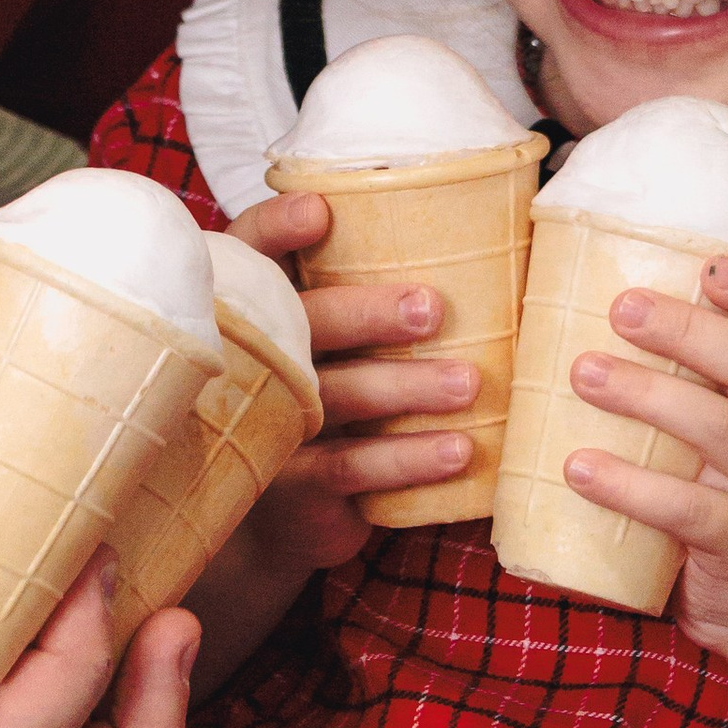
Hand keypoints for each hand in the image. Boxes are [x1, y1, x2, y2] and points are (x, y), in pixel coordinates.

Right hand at [153, 191, 471, 691]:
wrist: (274, 516)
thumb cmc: (319, 394)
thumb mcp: (320, 338)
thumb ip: (356, 287)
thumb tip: (479, 233)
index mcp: (252, 306)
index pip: (250, 253)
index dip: (277, 229)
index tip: (320, 211)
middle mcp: (249, 361)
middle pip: (300, 324)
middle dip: (366, 313)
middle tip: (432, 308)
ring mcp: (265, 425)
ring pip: (336, 397)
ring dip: (406, 388)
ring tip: (467, 383)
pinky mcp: (294, 486)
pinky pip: (352, 468)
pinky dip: (409, 458)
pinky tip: (459, 450)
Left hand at [558, 254, 727, 668]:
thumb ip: (714, 382)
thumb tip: (607, 302)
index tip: (712, 264)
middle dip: (688, 330)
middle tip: (621, 309)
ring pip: (721, 429)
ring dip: (647, 395)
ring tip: (582, 374)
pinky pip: (688, 510)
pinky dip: (629, 486)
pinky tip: (578, 468)